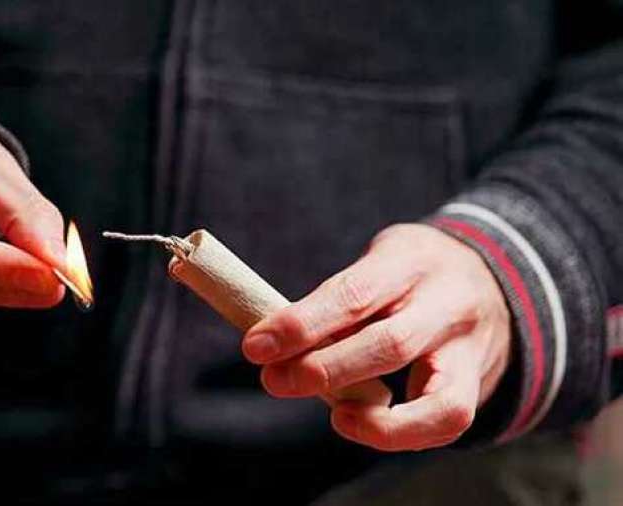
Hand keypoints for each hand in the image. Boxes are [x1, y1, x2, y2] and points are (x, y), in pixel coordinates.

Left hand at [242, 224, 510, 450]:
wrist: (490, 278)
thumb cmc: (409, 272)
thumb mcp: (376, 261)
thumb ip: (337, 300)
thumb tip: (277, 342)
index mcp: (411, 261)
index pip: (354, 294)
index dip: (302, 324)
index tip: (256, 346)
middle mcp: (448, 304)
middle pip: (391, 344)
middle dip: (325, 370)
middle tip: (274, 380)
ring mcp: (470, 349)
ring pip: (437, 399)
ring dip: (376, 419)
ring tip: (335, 418)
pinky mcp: (476, 384)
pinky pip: (446, 422)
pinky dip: (399, 434)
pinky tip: (356, 424)